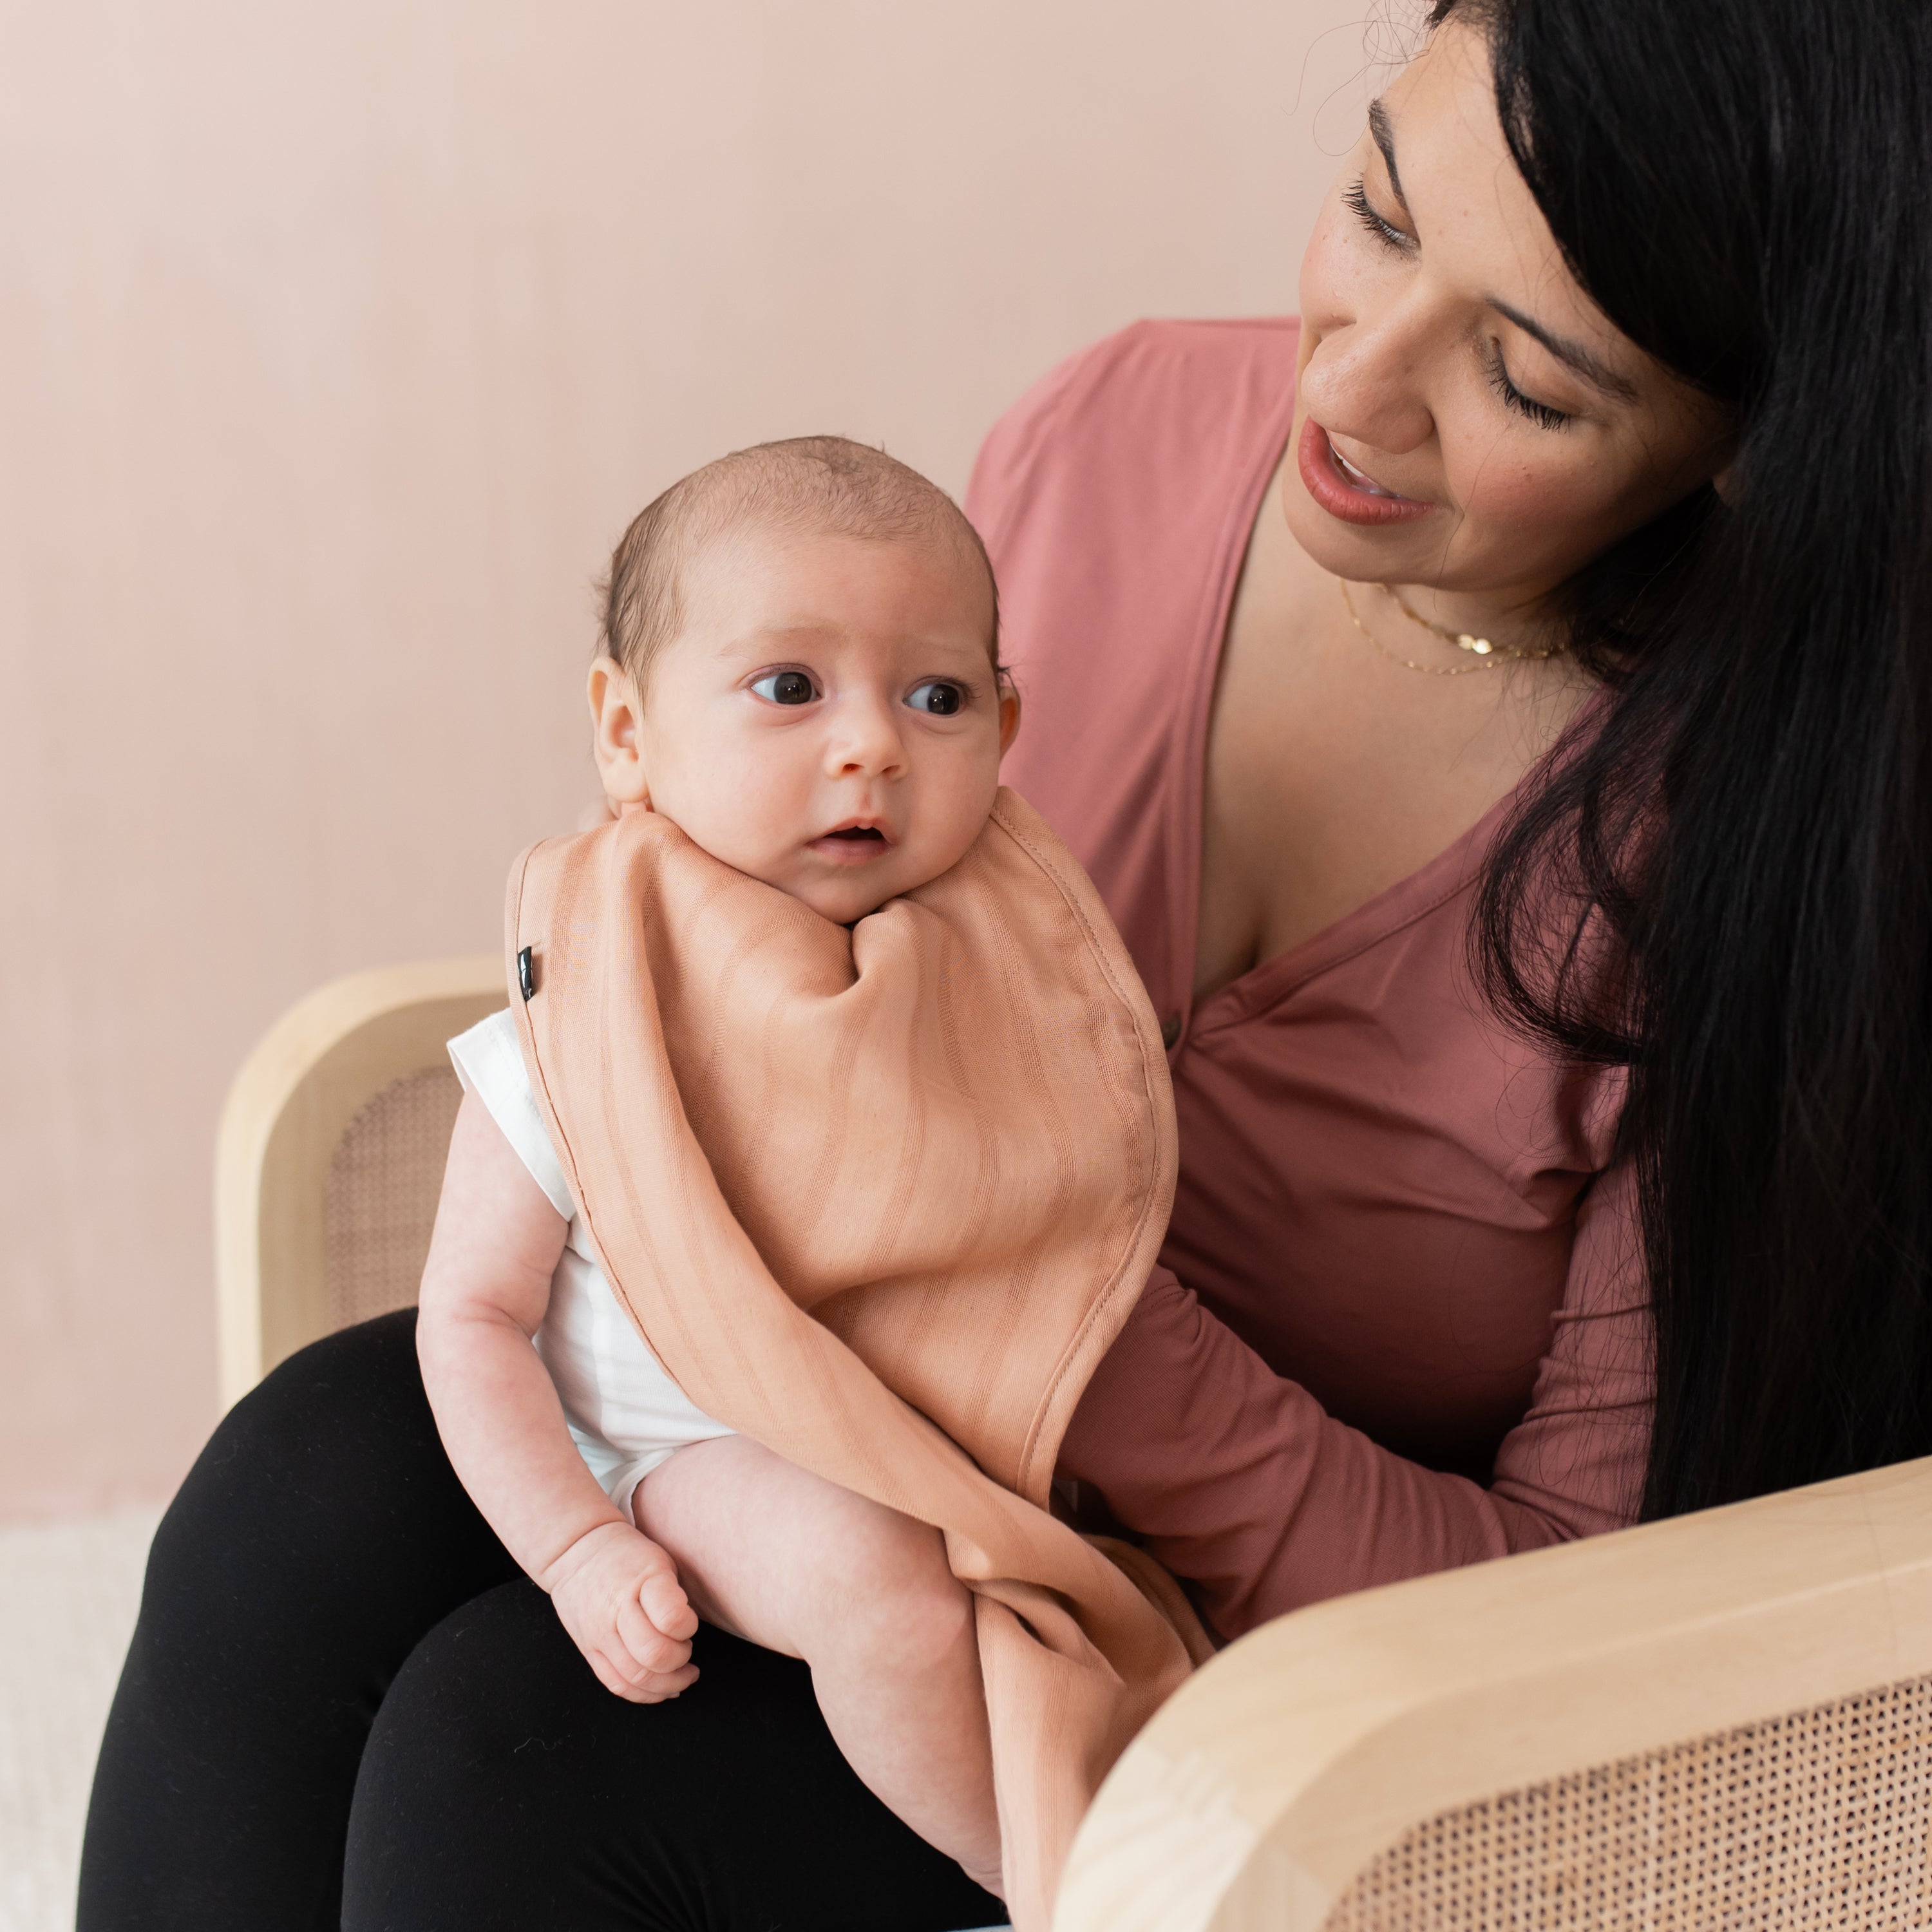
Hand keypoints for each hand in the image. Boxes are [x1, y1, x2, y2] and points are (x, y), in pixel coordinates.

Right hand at [542, 1520, 699, 1702]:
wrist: (575, 1550)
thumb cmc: (627, 1554)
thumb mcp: (658, 1559)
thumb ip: (674, 1594)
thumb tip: (690, 1632)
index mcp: (639, 1582)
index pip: (671, 1618)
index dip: (688, 1627)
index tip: (690, 1623)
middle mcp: (616, 1611)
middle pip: (653, 1655)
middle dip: (679, 1660)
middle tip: (688, 1651)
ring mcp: (599, 1635)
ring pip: (635, 1677)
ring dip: (666, 1684)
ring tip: (683, 1676)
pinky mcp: (589, 1650)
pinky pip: (615, 1684)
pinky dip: (642, 1694)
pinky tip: (660, 1689)